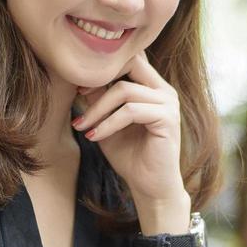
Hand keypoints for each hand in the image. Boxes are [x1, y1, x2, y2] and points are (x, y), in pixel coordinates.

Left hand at [72, 50, 184, 207]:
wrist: (149, 186)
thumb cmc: (130, 155)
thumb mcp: (107, 122)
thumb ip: (99, 99)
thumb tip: (80, 78)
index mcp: (153, 87)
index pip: (130, 59)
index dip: (103, 67)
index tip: (79, 87)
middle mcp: (164, 90)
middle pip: (130, 64)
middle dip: (100, 79)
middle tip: (78, 95)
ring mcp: (168, 103)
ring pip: (125, 90)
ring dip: (97, 109)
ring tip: (82, 126)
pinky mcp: (167, 119)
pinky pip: (130, 111)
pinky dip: (108, 123)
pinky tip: (95, 136)